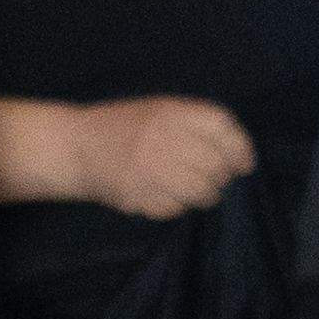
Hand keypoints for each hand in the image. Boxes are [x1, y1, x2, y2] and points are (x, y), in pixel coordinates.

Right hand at [57, 92, 256, 221]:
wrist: (73, 146)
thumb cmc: (121, 127)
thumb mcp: (157, 111)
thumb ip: (194, 124)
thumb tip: (238, 155)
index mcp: (171, 112)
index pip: (222, 127)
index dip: (240, 148)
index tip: (245, 164)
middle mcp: (163, 138)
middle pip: (216, 164)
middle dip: (222, 177)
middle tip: (215, 180)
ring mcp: (150, 168)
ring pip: (201, 191)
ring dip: (205, 196)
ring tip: (196, 193)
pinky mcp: (138, 194)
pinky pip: (175, 208)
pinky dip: (177, 207)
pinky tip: (165, 197)